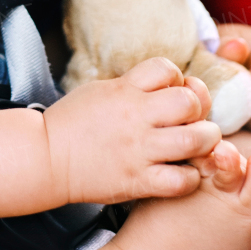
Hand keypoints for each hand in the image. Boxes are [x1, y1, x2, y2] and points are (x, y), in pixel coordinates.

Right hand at [44, 58, 221, 205]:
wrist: (46, 157)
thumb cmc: (73, 122)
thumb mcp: (102, 89)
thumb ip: (135, 85)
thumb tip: (169, 83)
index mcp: (125, 89)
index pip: (168, 69)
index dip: (177, 79)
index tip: (171, 92)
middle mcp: (136, 116)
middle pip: (190, 102)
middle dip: (199, 109)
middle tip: (193, 120)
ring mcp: (139, 150)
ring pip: (195, 140)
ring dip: (205, 141)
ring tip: (198, 144)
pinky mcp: (138, 180)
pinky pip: (182, 180)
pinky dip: (190, 178)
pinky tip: (182, 173)